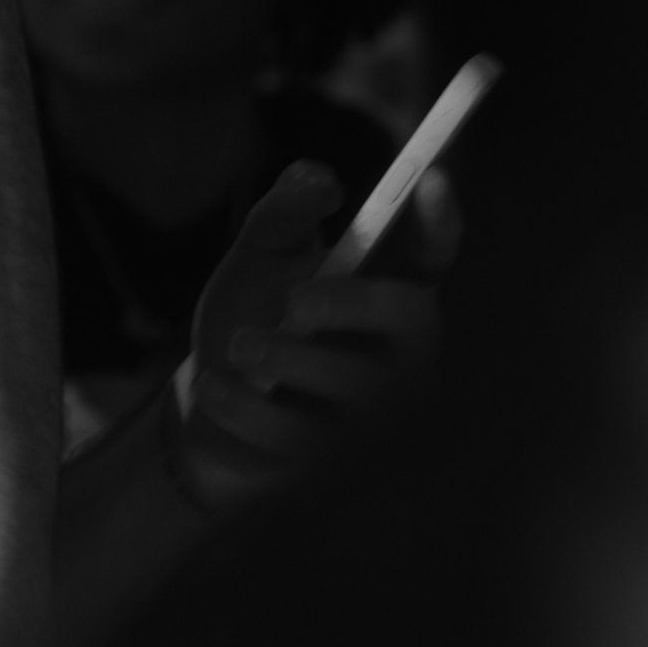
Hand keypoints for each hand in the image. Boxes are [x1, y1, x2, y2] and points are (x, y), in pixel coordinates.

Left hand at [174, 161, 437, 514]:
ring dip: (295, 363)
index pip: (433, 253)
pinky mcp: (334, 469)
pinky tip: (211, 384)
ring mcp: (376, 418)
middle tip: (297, 300)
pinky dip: (248, 408)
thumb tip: (317, 177)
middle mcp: (402, 355)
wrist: (206, 404)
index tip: (428, 177)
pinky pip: (303, 442)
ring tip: (240, 344)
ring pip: (360, 391)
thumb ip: (283, 214)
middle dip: (357, 305)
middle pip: (414, 322)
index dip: (441, 219)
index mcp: (392, 292)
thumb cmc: (251, 316)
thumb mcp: (259, 258)